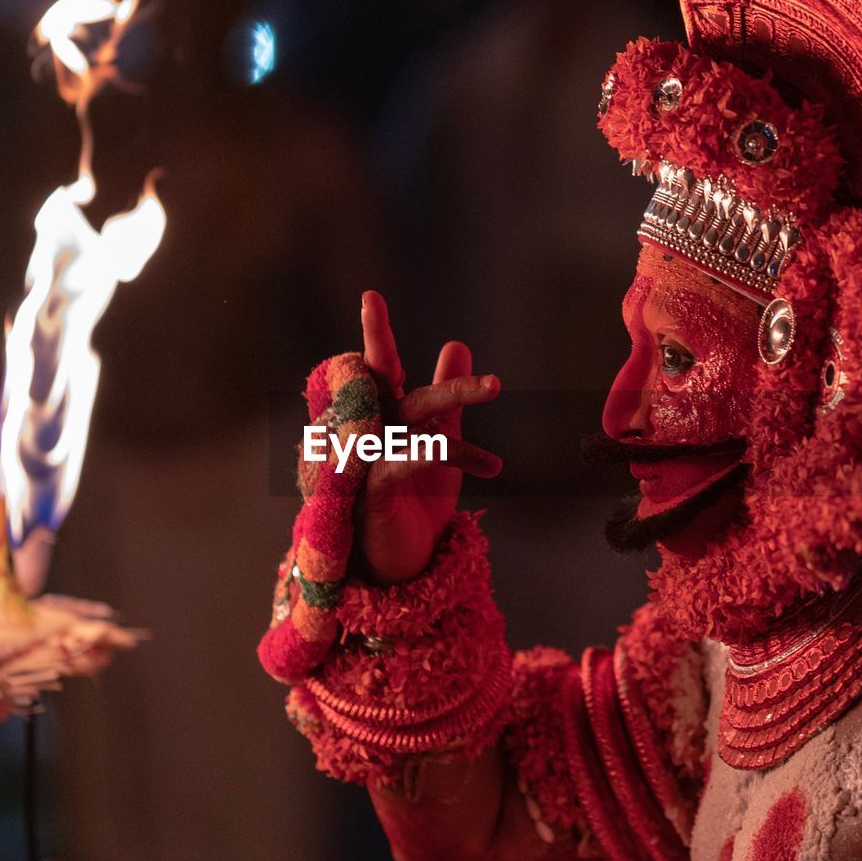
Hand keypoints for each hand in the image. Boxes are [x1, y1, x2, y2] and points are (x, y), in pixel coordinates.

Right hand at [357, 290, 501, 583]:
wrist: (403, 563)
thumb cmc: (415, 503)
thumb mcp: (442, 442)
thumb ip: (448, 399)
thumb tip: (455, 344)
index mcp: (381, 417)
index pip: (377, 370)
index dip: (375, 335)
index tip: (370, 297)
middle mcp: (366, 432)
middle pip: (395, 390)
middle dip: (430, 374)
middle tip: (491, 382)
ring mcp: (364, 460)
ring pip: (409, 420)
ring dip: (455, 406)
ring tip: (497, 395)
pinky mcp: (372, 491)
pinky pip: (404, 460)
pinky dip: (440, 452)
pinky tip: (486, 462)